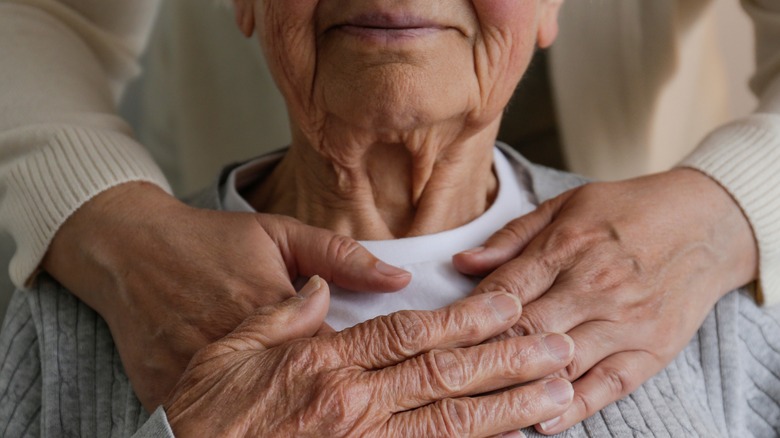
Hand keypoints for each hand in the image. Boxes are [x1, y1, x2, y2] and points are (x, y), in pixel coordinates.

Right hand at [42, 182, 410, 410]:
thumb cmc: (210, 241)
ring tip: (308, 417)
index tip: (384, 380)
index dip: (365, 372)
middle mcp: (240, 347)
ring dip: (289, 419)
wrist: (128, 251)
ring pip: (260, 416)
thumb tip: (400, 278)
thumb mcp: (280, 234)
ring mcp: (198, 373)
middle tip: (348, 402)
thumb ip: (341, 257)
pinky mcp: (165, 393)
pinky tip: (255, 428)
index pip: (339, 357)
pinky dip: (236, 428)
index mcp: (278, 310)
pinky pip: (207, 421)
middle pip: (304, 394)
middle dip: (337, 403)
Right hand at [165, 278, 574, 436]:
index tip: (509, 308)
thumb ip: (286, 310)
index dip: (467, 320)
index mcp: (325, 361)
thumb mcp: (232, 338)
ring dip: (507, 409)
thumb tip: (328, 292)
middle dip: (509, 362)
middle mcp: (351, 405)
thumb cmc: (201, 398)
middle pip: (445, 377)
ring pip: (447, 425)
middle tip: (558, 349)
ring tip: (555, 394)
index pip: (412, 333)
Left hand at [453, 168, 757, 433]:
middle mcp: (595, 284)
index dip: (468, 314)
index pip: (505, 289)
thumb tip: (462, 262)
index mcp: (568, 245)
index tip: (441, 334)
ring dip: (519, 382)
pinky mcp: (652, 348)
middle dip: (482, 353)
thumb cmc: (627, 210)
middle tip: (447, 375)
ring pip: (561, 360)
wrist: (707, 222)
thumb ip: (512, 237)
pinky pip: (607, 384)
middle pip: (526, 328)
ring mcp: (626, 319)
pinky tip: (541, 420)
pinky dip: (573, 406)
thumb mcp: (567, 205)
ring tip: (480, 402)